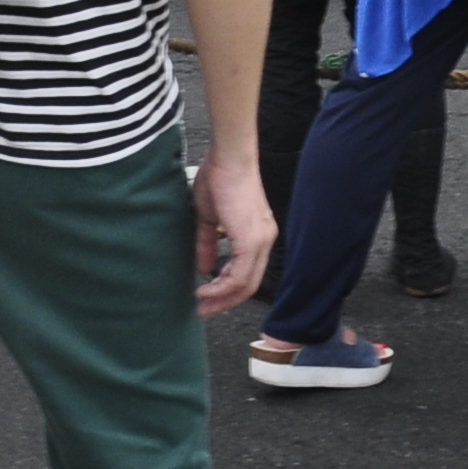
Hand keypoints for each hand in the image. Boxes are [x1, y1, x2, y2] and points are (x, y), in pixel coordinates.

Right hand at [192, 151, 275, 313]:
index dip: (227, 290)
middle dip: (225, 302)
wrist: (229, 157)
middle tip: (205, 311)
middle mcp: (265, 240)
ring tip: (202, 303)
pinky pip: (240, 274)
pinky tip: (206, 289)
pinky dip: (222, 286)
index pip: (247, 273)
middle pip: (249, 285)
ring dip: (222, 297)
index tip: (207, 298)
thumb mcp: (209, 217)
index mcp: (257, 235)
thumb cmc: (219, 177)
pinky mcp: (252, 239)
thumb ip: (208, 243)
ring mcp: (261, 241)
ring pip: (246, 284)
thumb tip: (204, 268)